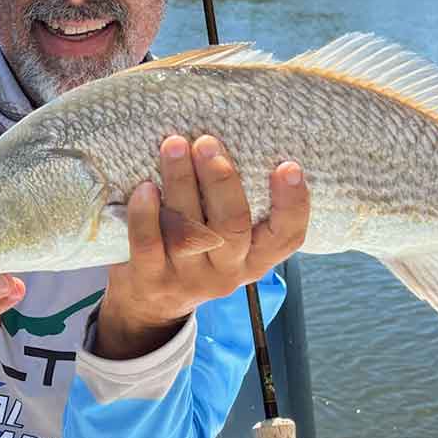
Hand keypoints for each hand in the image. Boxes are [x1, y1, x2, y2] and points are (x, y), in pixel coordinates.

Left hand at [96, 134, 309, 359]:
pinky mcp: (152, 281)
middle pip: (233, 226)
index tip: (289, 166)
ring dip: (181, 184)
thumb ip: (235, 201)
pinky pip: (149, 245)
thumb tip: (234, 131)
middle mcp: (229, 271)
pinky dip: (145, 215)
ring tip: (174, 145)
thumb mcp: (228, 238)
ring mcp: (190, 279)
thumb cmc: (197, 251)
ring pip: (189, 232)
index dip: (293, 203)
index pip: (287, 236)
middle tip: (207, 143)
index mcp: (257, 257)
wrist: (152, 306)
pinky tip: (144, 187)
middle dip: (221, 180)